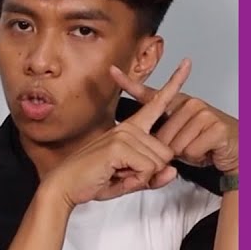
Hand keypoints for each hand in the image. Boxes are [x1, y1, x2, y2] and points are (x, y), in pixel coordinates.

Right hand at [42, 59, 191, 209]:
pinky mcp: (119, 146)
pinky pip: (147, 169)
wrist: (64, 186)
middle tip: (122, 173)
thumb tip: (172, 171)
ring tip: (115, 174)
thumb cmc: (91, 181)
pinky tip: (115, 175)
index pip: (156, 103)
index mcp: (129, 129)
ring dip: (140, 177)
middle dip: (150, 172)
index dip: (174, 84)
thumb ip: (154, 176)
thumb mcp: (129, 180)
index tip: (187, 63)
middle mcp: (128, 127)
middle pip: (166, 153)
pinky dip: (135, 181)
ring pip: (159, 163)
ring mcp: (123, 134)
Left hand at [111, 59, 238, 173]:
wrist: (239, 150)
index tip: (112, 71)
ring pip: (173, 146)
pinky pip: (189, 151)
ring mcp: (203, 113)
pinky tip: (206, 150)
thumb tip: (140, 140)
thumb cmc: (205, 144)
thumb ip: (157, 139)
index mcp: (177, 105)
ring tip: (198, 147)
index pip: (149, 94)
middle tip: (188, 145)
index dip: (128, 83)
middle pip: (159, 136)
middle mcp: (189, 104)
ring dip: (184, 154)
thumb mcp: (176, 140)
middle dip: (168, 150)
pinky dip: (196, 157)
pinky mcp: (214, 126)